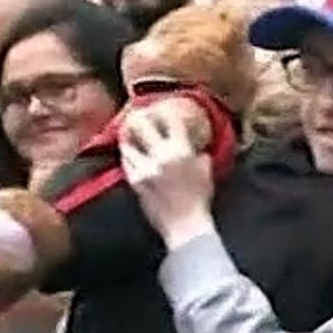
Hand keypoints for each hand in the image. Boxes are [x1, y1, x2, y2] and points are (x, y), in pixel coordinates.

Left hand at [120, 103, 215, 248]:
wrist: (185, 225)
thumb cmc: (199, 199)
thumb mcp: (206, 171)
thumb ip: (199, 154)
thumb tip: (193, 144)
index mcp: (181, 150)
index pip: (171, 121)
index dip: (165, 111)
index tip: (161, 108)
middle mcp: (161, 156)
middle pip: (144, 127)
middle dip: (139, 118)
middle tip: (137, 114)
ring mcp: (146, 169)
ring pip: (130, 145)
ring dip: (128, 138)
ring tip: (127, 133)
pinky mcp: (136, 182)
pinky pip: (127, 163)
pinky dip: (128, 157)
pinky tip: (129, 156)